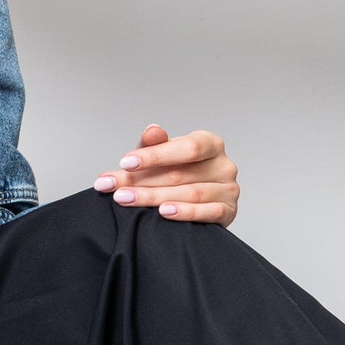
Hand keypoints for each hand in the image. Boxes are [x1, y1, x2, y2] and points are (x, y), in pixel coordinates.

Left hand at [93, 124, 239, 225]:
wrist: (194, 202)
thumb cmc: (177, 172)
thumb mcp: (162, 156)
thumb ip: (153, 146)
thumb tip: (152, 131)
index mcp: (209, 143)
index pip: (185, 147)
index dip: (155, 155)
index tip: (125, 163)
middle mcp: (223, 164)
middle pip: (181, 173)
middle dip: (143, 181)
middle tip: (115, 188)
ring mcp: (229, 189)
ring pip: (190, 194)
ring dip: (154, 197)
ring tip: (128, 199)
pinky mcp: (229, 211)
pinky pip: (208, 212)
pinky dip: (186, 213)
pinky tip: (164, 212)